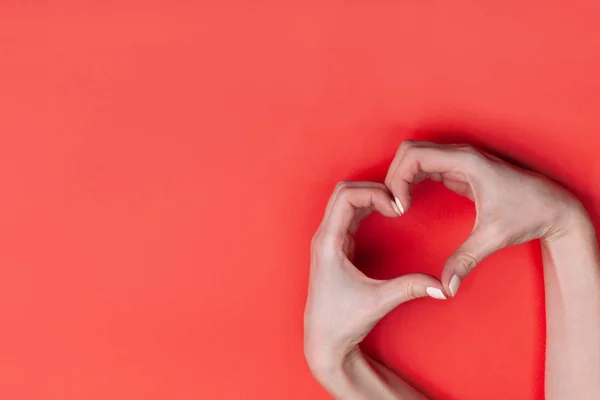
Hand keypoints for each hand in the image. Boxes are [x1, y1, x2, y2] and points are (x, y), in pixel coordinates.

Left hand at [304, 181, 445, 386]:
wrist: (324, 340)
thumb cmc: (342, 322)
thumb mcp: (379, 302)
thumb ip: (410, 288)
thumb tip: (443, 286)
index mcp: (327, 243)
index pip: (346, 197)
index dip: (374, 193)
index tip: (397, 208)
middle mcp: (324, 236)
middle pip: (343, 191)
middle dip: (372, 189)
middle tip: (398, 202)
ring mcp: (329, 240)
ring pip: (345, 201)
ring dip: (370, 197)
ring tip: (395, 206)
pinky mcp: (337, 246)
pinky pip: (349, 214)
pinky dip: (368, 208)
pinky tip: (386, 215)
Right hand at [385, 140, 584, 296]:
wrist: (556, 207)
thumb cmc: (530, 214)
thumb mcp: (494, 238)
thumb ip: (465, 260)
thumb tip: (445, 288)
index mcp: (466, 161)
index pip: (414, 155)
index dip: (398, 179)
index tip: (400, 208)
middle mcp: (460, 155)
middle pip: (410, 151)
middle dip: (394, 176)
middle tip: (393, 207)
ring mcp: (460, 161)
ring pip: (416, 157)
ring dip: (401, 178)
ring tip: (399, 206)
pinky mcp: (461, 170)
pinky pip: (426, 167)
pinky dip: (412, 180)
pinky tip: (410, 201)